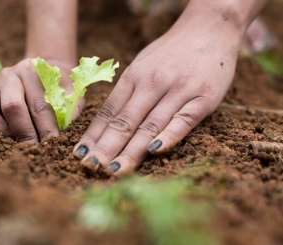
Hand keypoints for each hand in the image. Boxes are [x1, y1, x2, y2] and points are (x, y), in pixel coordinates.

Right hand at [0, 58, 83, 142]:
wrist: (47, 72)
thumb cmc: (60, 89)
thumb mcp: (71, 95)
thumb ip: (70, 111)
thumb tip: (62, 137)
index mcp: (34, 70)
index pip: (40, 105)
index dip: (46, 129)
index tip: (52, 146)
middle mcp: (11, 74)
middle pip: (13, 107)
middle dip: (25, 134)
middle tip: (36, 151)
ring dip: (3, 131)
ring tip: (19, 145)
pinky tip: (6, 137)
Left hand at [73, 10, 241, 175]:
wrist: (211, 27)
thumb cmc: (171, 52)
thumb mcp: (142, 65)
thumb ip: (127, 91)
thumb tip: (106, 121)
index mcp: (134, 77)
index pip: (109, 112)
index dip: (93, 135)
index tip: (80, 154)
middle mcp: (152, 83)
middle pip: (125, 122)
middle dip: (105, 148)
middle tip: (90, 168)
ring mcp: (178, 90)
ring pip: (150, 125)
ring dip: (130, 151)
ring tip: (114, 171)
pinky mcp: (203, 98)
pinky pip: (183, 120)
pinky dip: (169, 136)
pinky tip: (154, 152)